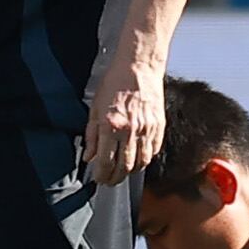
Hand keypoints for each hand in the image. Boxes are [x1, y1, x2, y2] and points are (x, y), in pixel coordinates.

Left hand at [81, 38, 163, 183]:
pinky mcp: (159, 127)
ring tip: (122, 173)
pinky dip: (145, 159)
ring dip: (130, 172)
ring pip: (141, 162)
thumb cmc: (115, 83)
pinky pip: (154, 151)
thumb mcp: (94, 108)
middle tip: (109, 181)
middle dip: (115, 178)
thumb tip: (89, 156)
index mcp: (111, 125)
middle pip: (125, 167)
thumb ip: (91, 135)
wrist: (138, 67)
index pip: (106, 161)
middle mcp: (130, 130)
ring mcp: (147, 129)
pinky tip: (137, 159)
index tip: (98, 179)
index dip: (101, 175)